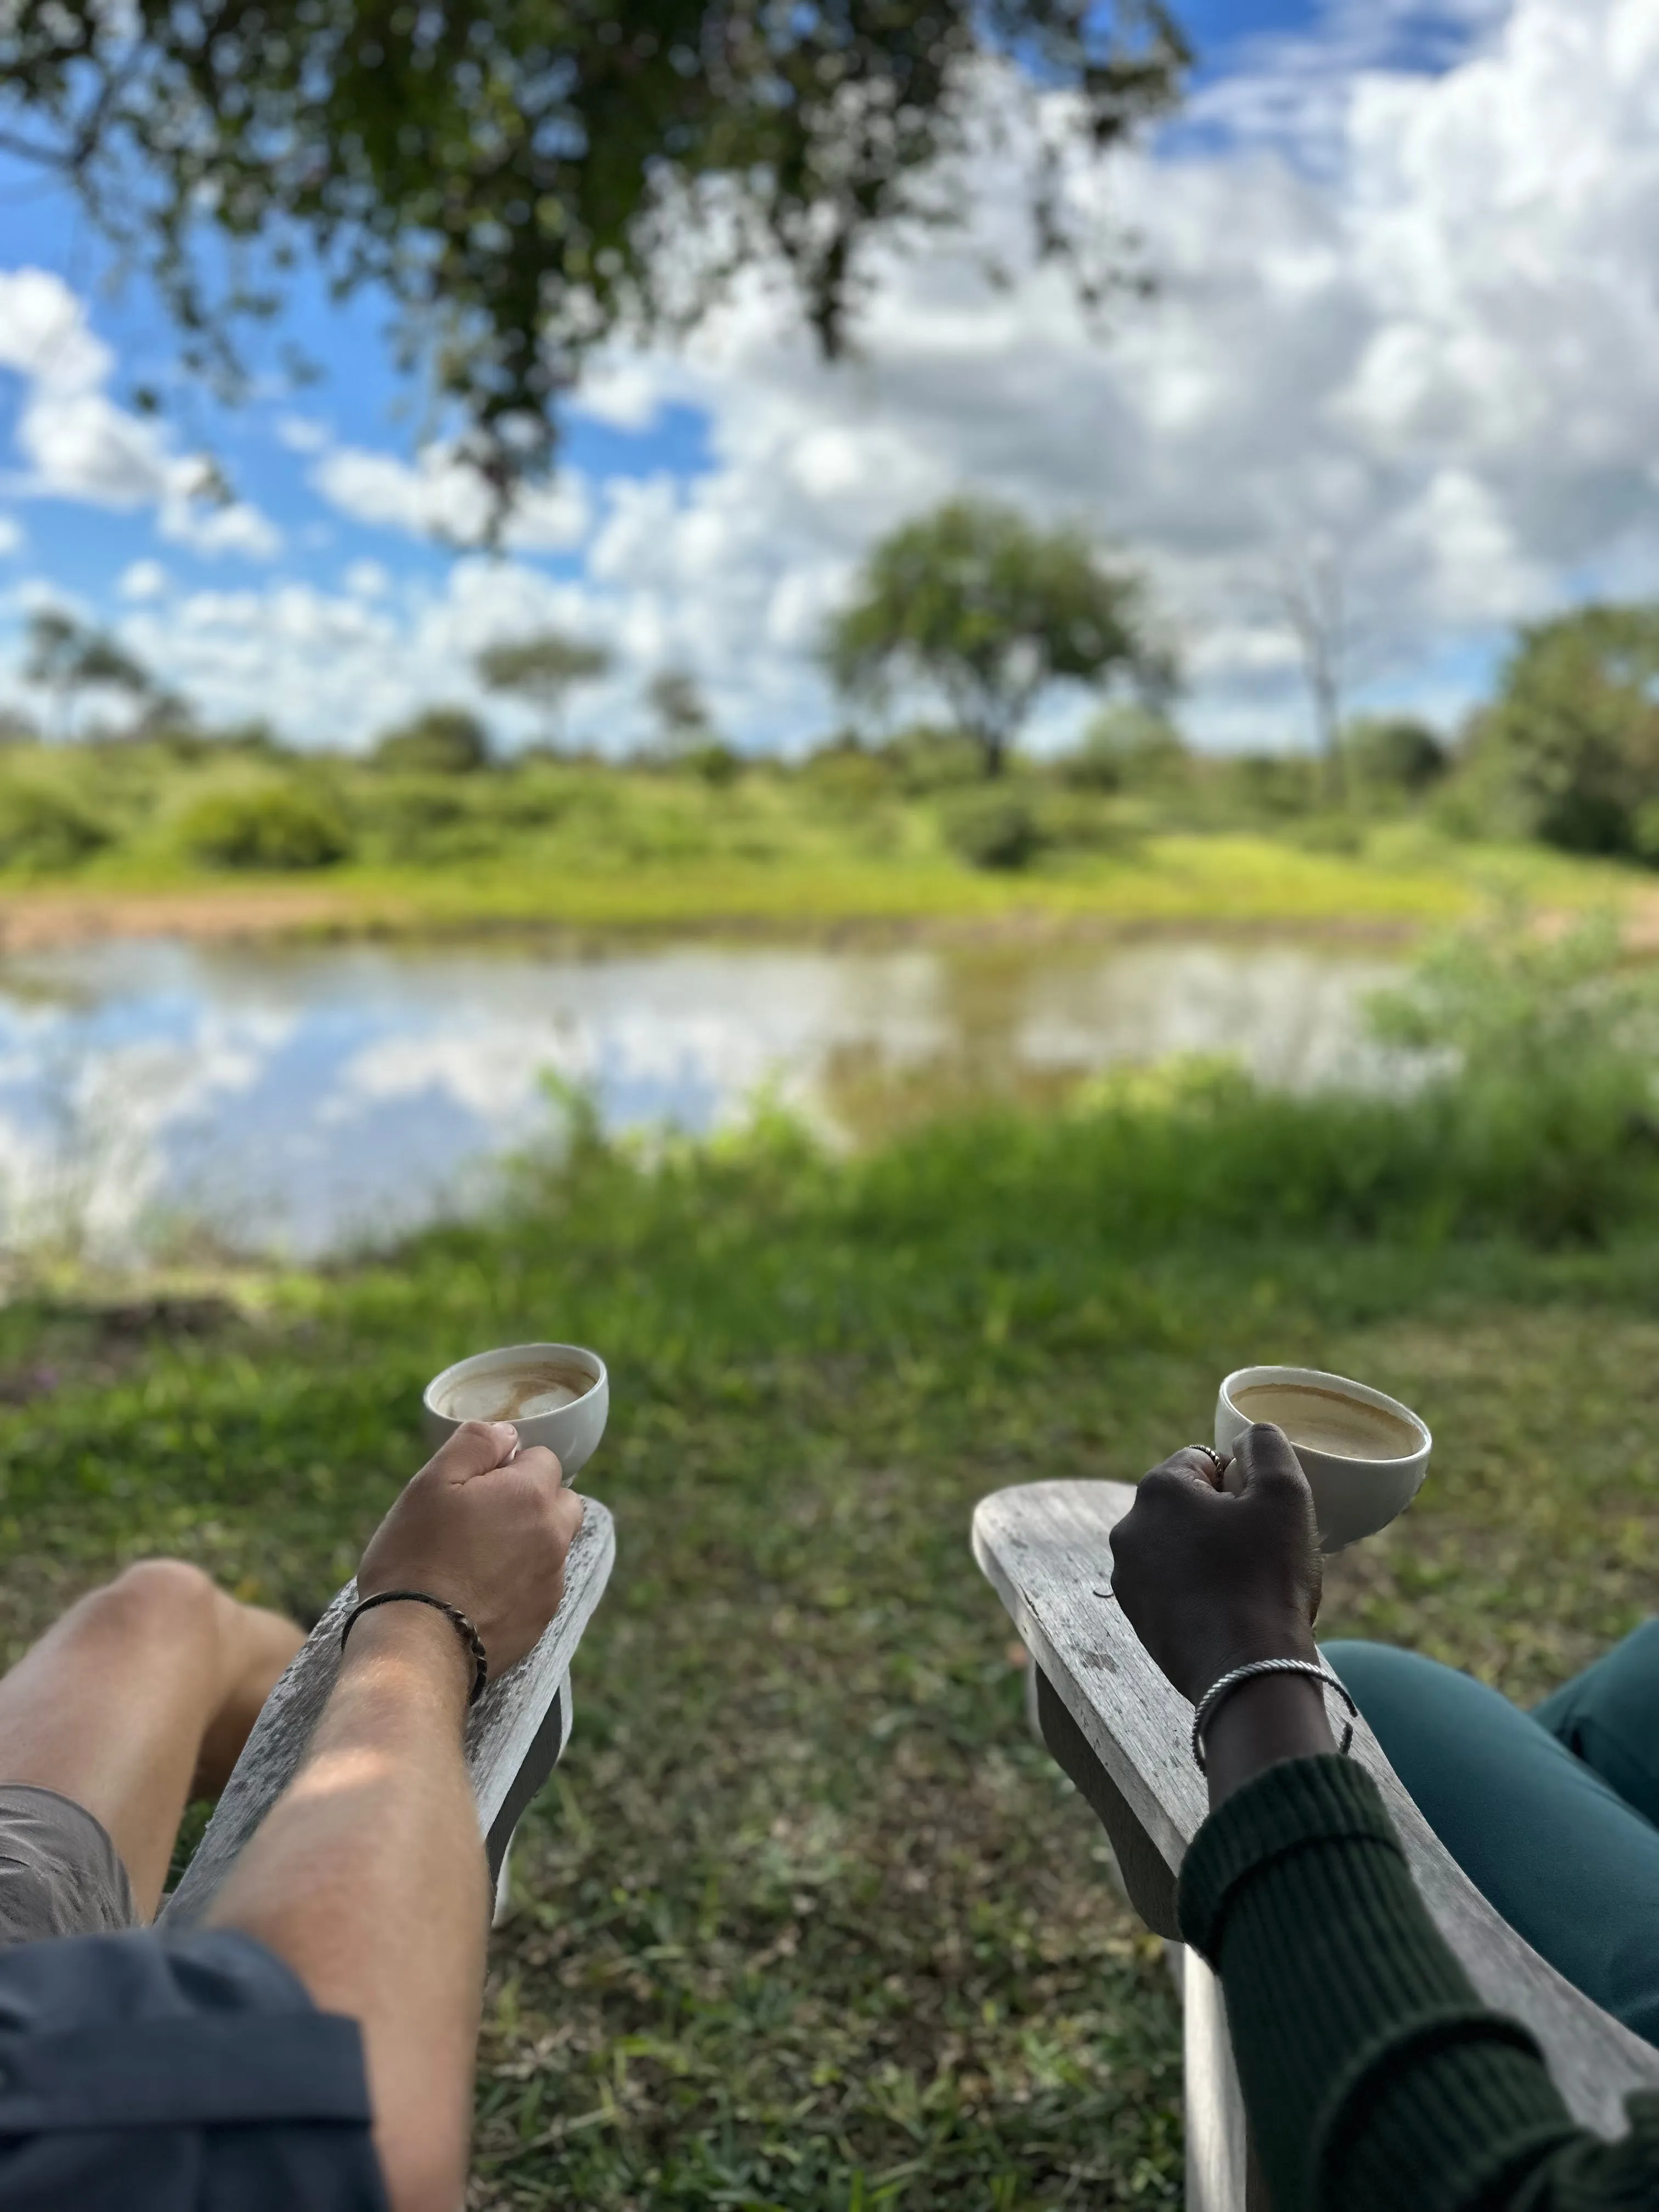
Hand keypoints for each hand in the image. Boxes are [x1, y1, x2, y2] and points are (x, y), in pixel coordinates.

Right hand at [357, 1421, 583, 1678]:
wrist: (416, 1646)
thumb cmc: (415, 1559)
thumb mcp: (430, 1484)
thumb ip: (474, 1444)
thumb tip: (507, 1433)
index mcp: (532, 1495)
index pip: (543, 1459)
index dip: (508, 1466)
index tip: (474, 1486)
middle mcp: (554, 1536)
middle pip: (560, 1501)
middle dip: (531, 1501)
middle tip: (480, 1519)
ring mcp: (551, 1581)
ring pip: (552, 1545)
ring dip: (527, 1542)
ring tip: (475, 1559)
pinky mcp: (541, 1620)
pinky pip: (541, 1585)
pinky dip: (519, 1582)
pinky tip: (479, 1592)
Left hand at [1109, 1424, 1321, 1706]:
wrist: (1249, 1673)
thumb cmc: (1267, 1577)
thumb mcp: (1284, 1493)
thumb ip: (1267, 1446)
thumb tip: (1250, 1434)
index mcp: (1157, 1489)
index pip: (1203, 1461)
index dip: (1241, 1483)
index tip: (1264, 1516)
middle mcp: (1128, 1528)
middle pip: (1187, 1505)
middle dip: (1223, 1519)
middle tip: (1261, 1551)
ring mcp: (1127, 1577)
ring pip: (1179, 1547)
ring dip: (1209, 1555)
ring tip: (1247, 1586)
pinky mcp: (1136, 1618)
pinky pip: (1172, 1587)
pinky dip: (1198, 1592)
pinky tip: (1229, 1613)